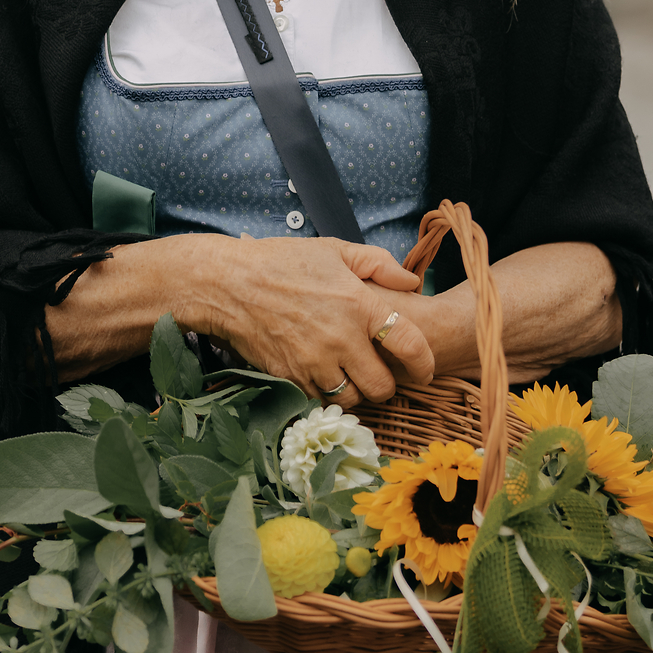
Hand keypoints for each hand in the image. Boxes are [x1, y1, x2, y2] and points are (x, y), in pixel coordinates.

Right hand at [183, 235, 431, 407]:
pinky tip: (321, 377)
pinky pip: (319, 401)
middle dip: (386, 385)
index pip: (410, 345)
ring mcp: (314, 362)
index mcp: (360, 304)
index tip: (424, 370)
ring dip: (355, 392)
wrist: (228, 284)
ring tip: (348, 375)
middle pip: (382, 386)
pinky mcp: (290, 378)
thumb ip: (378, 264)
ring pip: (352, 399)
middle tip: (379, 374)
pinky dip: (325, 395)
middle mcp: (342, 338)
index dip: (424, 364)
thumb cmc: (282, 262)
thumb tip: (412, 282)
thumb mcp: (334, 251)